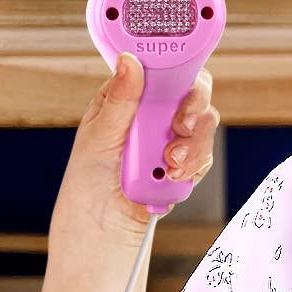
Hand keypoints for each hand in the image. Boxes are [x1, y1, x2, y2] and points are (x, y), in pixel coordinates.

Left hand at [52, 52, 218, 244]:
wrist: (101, 229)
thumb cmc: (87, 183)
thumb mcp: (98, 137)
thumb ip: (120, 101)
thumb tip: (130, 62)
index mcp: (129, 98)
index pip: (163, 70)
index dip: (179, 71)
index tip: (180, 88)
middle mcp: (153, 114)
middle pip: (193, 93)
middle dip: (192, 112)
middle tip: (179, 128)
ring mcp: (171, 139)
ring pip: (204, 125)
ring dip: (192, 145)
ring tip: (168, 165)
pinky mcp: (184, 164)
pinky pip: (204, 156)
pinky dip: (192, 167)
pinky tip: (171, 178)